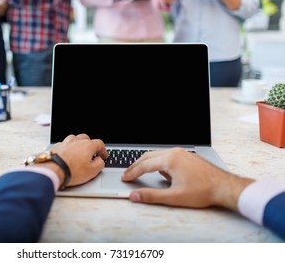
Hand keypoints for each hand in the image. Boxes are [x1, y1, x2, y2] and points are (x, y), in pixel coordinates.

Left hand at [52, 134, 107, 186]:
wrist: (54, 171)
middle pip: (87, 138)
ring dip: (79, 143)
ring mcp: (66, 142)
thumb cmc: (72, 171)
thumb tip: (100, 160)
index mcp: (88, 146)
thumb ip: (100, 164)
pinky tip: (68, 153)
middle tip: (92, 153)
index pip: (99, 143)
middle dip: (91, 145)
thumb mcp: (92, 172)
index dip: (103, 150)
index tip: (103, 155)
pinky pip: (65, 143)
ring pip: (75, 138)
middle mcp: (77, 141)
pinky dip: (69, 147)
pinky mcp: (57, 146)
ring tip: (80, 151)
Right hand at [122, 148, 253, 210]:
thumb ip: (151, 196)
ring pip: (158, 154)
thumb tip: (135, 196)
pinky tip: (159, 170)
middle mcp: (175, 152)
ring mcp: (182, 152)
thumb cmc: (203, 191)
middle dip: (136, 165)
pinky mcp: (187, 156)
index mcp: (170, 160)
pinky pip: (167, 155)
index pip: (144, 165)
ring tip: (139, 171)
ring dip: (147, 162)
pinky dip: (158, 161)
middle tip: (128, 173)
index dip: (133, 172)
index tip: (125, 178)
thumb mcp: (174, 197)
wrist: (224, 187)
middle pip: (148, 156)